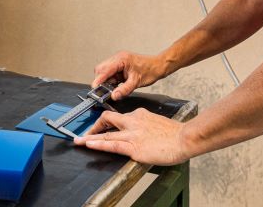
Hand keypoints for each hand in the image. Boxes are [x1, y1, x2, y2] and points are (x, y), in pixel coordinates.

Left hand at [73, 109, 190, 164]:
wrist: (184, 138)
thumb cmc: (176, 134)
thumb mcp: (158, 123)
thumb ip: (147, 126)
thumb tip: (142, 134)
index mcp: (139, 115)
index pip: (120, 116)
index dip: (109, 122)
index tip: (103, 125)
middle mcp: (133, 121)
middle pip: (108, 119)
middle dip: (95, 126)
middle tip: (86, 133)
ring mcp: (132, 134)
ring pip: (106, 133)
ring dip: (90, 137)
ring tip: (79, 141)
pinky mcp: (134, 147)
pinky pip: (111, 144)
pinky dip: (98, 144)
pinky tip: (89, 145)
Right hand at [92, 51, 166, 100]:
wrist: (158, 66)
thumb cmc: (150, 70)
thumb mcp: (136, 82)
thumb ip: (124, 90)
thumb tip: (114, 96)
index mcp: (121, 59)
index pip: (105, 69)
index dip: (98, 79)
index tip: (94, 88)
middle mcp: (117, 59)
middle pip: (101, 69)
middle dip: (100, 81)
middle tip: (103, 92)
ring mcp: (118, 62)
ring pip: (104, 72)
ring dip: (105, 82)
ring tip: (109, 91)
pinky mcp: (119, 67)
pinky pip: (110, 74)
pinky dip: (110, 81)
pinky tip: (114, 87)